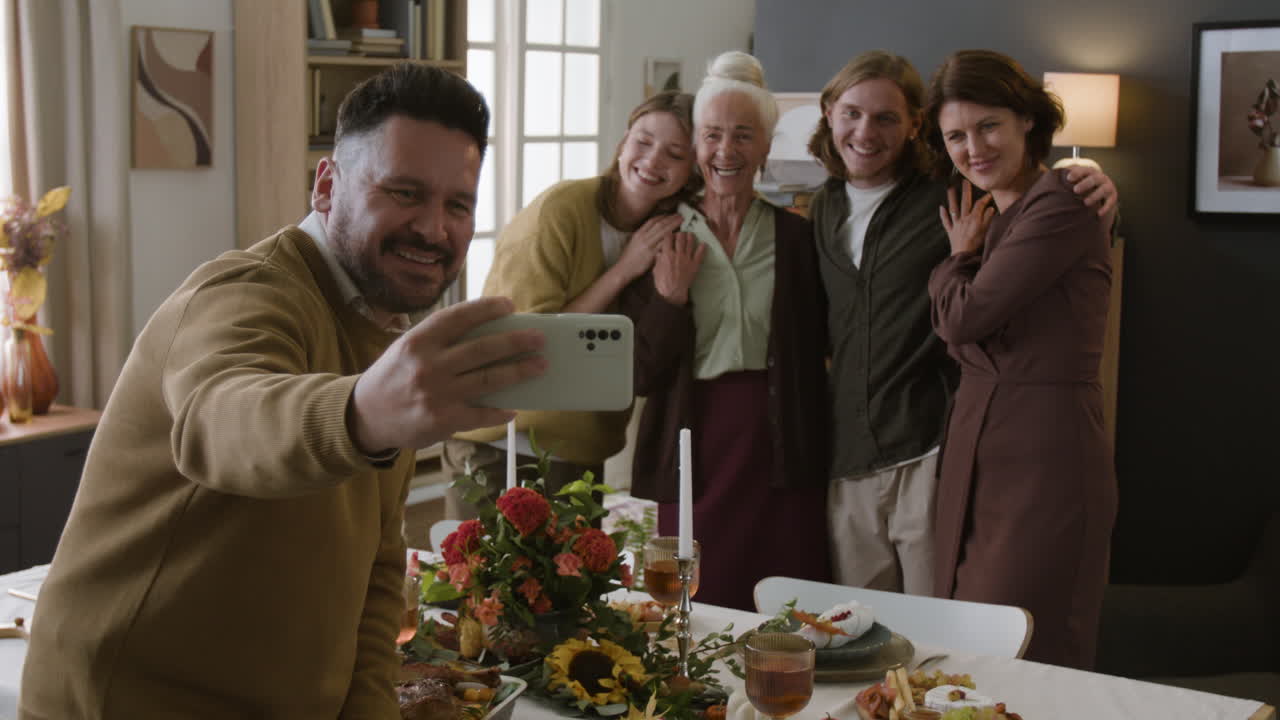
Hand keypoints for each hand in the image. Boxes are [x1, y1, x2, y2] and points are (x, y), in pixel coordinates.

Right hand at [347, 297, 547, 452]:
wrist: (365, 415)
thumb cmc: (395, 376)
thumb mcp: (409, 349)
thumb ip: (442, 341)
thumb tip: (492, 334)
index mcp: (418, 341)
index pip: (459, 317)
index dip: (487, 309)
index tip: (510, 305)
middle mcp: (428, 365)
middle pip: (483, 349)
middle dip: (516, 341)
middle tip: (539, 338)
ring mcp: (437, 394)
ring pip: (489, 379)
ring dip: (519, 371)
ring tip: (540, 365)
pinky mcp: (443, 420)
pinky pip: (481, 414)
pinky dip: (501, 412)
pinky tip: (514, 408)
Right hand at [614, 214, 681, 281]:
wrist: (624, 269)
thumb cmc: (629, 258)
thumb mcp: (633, 243)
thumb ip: (642, 237)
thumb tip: (650, 232)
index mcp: (638, 233)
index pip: (652, 221)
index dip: (662, 216)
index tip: (670, 214)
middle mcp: (643, 237)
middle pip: (659, 224)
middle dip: (671, 218)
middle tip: (680, 215)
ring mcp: (648, 244)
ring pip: (663, 231)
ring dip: (674, 225)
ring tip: (682, 221)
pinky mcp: (652, 253)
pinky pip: (664, 243)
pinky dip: (672, 238)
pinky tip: (679, 235)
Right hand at [653, 232, 705, 304]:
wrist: (673, 293)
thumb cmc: (662, 283)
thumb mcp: (656, 270)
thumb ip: (658, 260)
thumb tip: (659, 253)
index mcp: (667, 254)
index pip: (668, 239)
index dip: (669, 234)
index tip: (670, 233)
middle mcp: (677, 254)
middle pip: (680, 238)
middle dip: (680, 234)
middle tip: (681, 233)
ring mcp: (687, 259)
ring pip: (690, 244)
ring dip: (690, 237)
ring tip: (690, 234)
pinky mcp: (694, 265)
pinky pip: (699, 255)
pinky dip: (702, 249)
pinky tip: (704, 244)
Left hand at [940, 180, 993, 255]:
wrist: (963, 255)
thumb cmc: (976, 244)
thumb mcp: (986, 231)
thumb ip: (988, 218)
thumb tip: (990, 208)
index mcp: (973, 218)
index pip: (979, 205)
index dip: (984, 199)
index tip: (988, 194)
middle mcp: (964, 219)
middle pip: (965, 202)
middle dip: (966, 191)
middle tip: (965, 181)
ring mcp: (956, 225)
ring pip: (953, 208)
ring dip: (952, 198)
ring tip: (950, 189)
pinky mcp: (951, 231)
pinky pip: (946, 221)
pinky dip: (943, 214)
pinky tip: (941, 207)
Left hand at [1065, 165, 1118, 217]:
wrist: (1101, 190)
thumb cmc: (1082, 184)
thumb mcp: (1076, 179)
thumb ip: (1067, 178)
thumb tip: (1051, 178)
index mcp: (1090, 172)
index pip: (1084, 170)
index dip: (1077, 173)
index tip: (1068, 178)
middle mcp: (1100, 178)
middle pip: (1094, 179)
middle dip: (1085, 184)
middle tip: (1075, 190)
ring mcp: (1107, 187)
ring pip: (1104, 190)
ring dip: (1095, 196)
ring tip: (1085, 203)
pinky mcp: (1112, 197)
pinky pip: (1110, 202)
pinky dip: (1105, 208)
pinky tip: (1098, 214)